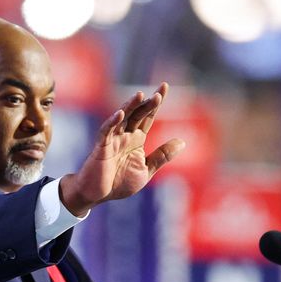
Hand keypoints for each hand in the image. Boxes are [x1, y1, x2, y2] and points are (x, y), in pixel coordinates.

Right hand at [59, 82, 185, 215]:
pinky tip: (120, 114)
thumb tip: (183, 142)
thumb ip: (162, 155)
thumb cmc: (119, 183)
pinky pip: (106, 132)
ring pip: (121, 119)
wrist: (97, 195)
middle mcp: (125, 136)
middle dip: (147, 103)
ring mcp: (112, 140)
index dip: (155, 103)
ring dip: (130, 107)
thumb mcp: (146, 170)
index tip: (164, 87)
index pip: (148, 117)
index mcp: (136, 139)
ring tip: (140, 96)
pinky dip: (112, 122)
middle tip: (160, 92)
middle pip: (137, 114)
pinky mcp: (101, 148)